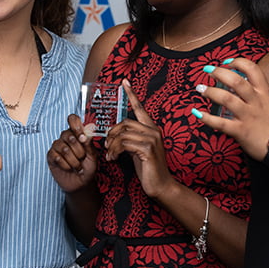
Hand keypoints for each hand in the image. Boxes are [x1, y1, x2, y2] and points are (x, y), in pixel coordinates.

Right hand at [47, 114, 99, 192]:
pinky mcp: (51, 156)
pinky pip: (56, 157)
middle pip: (67, 134)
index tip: (82, 137)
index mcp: (77, 133)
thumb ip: (89, 143)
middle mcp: (66, 137)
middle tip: (82, 157)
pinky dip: (66, 165)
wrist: (82, 183)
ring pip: (63, 147)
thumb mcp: (93, 155)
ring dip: (73, 160)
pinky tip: (69, 168)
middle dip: (78, 149)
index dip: (76, 125)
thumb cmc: (88, 167)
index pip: (73, 119)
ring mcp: (57, 146)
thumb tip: (87, 131)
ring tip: (77, 165)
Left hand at [104, 79, 176, 199]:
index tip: (124, 82)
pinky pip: (124, 144)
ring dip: (112, 145)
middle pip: (125, 122)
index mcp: (151, 129)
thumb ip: (130, 140)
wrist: (161, 186)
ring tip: (110, 156)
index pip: (140, 108)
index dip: (132, 94)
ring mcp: (152, 139)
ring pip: (123, 133)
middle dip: (112, 134)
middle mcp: (153, 131)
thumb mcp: (138, 151)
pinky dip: (115, 151)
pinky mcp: (148, 149)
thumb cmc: (149, 169)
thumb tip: (116, 136)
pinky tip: (113, 159)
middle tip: (106, 147)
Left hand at [194, 58, 268, 159]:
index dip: (237, 62)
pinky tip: (198, 113)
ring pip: (226, 99)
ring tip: (201, 88)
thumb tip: (246, 84)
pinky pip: (220, 123)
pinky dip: (207, 118)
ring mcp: (247, 116)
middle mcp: (255, 101)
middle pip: (236, 80)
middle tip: (208, 70)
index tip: (227, 62)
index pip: (252, 68)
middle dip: (219, 72)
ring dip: (210, 92)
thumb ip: (260, 92)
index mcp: (265, 92)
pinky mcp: (240, 131)